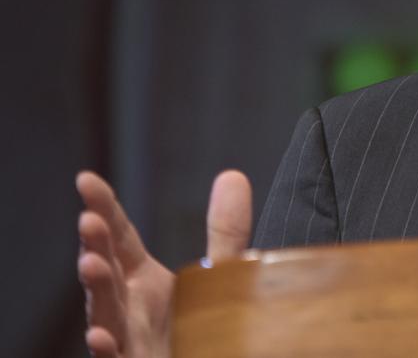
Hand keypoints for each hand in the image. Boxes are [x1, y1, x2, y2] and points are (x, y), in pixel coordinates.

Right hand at [77, 170, 252, 356]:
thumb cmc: (202, 329)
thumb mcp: (219, 275)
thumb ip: (225, 231)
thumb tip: (232, 175)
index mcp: (143, 280)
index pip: (119, 237)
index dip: (104, 208)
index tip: (86, 179)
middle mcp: (128, 307)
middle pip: (108, 270)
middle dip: (96, 245)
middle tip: (89, 219)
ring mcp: (127, 339)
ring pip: (105, 313)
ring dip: (96, 290)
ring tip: (90, 263)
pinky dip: (107, 348)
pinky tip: (101, 336)